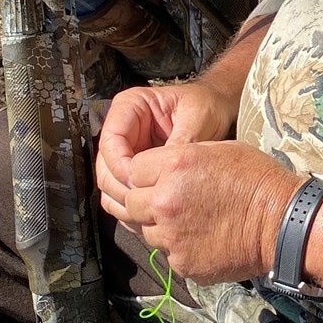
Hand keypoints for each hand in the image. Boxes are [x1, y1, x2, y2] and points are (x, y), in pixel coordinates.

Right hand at [96, 80, 237, 212]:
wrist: (217, 108)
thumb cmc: (207, 105)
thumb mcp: (198, 117)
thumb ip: (180, 143)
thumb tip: (165, 172)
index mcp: (130, 106)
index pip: (110, 141)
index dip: (120, 166)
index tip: (139, 183)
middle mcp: (122, 129)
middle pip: (104, 166)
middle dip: (121, 188)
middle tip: (144, 204)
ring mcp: (126, 151)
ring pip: (109, 184)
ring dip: (124, 202)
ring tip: (148, 214)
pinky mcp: (133, 170)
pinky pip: (122, 193)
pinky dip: (131, 208)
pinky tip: (150, 217)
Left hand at [101, 137, 300, 284]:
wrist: (283, 223)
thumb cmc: (257, 180)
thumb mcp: (219, 150)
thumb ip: (182, 158)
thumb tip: (162, 169)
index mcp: (174, 166)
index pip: (132, 169)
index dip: (145, 174)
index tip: (160, 178)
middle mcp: (165, 200)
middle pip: (130, 202)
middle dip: (145, 201)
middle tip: (171, 202)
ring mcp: (171, 236)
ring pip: (145, 231)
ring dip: (159, 226)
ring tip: (188, 221)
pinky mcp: (182, 263)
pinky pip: (167, 253)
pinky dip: (179, 248)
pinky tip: (201, 239)